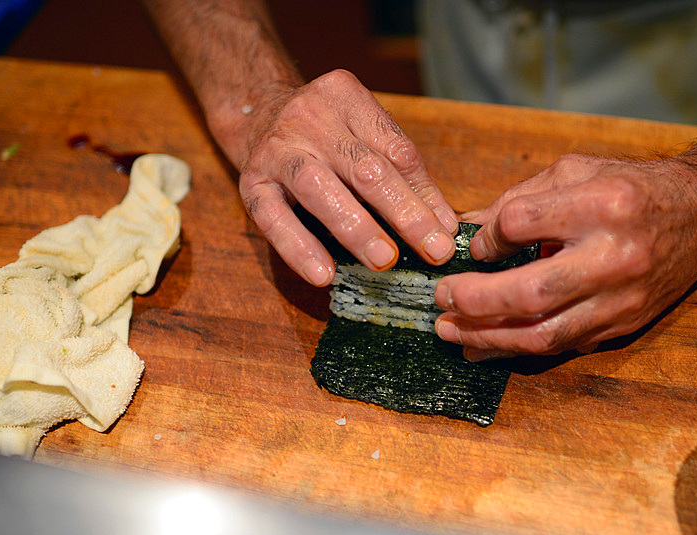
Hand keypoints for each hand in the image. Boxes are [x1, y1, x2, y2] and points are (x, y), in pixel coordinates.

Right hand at [238, 70, 458, 285]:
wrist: (254, 110)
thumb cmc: (324, 133)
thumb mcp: (363, 135)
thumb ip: (402, 172)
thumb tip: (444, 226)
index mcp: (346, 97)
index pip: (396, 149)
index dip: (425, 193)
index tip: (447, 232)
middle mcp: (309, 118)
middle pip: (365, 169)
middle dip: (404, 214)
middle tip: (434, 251)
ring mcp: (277, 149)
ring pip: (320, 189)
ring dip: (357, 228)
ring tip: (385, 260)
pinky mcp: (250, 182)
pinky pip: (273, 218)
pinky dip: (299, 248)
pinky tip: (324, 274)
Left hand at [433, 154, 696, 358]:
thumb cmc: (636, 189)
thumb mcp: (578, 171)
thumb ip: (521, 198)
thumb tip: (466, 229)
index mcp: (603, 204)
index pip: (522, 223)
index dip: (488, 237)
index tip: (473, 245)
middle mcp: (614, 256)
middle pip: (531, 291)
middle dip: (476, 300)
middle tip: (441, 299)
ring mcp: (621, 298)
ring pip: (544, 332)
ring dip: (489, 337)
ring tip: (450, 333)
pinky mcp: (622, 325)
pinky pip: (562, 345)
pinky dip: (518, 349)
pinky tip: (484, 345)